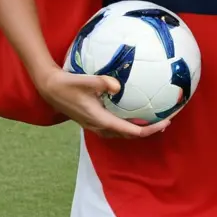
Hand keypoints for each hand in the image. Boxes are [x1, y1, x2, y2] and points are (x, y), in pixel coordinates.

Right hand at [35, 66, 167, 138]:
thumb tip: (119, 86)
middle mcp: (99, 126)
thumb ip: (104, 83)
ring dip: (137, 130)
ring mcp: (94, 125)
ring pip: (120, 133)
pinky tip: (133, 115)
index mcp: (100, 119)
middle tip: (165, 122)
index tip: (165, 122)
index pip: (130, 130)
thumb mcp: (87, 81)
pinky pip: (114, 128)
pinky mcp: (92, 120)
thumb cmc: (68, 84)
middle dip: (148, 131)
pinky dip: (127, 126)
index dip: (150, 129)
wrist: (50, 88)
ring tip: (153, 122)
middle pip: (128, 135)